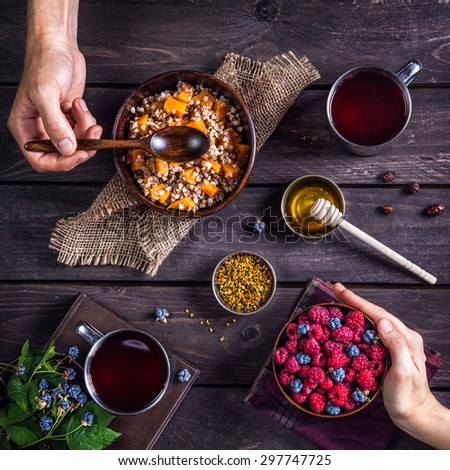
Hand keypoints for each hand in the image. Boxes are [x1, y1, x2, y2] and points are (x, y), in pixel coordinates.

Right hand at [7, 42, 101, 171]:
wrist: (58, 46)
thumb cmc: (45, 64)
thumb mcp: (46, 94)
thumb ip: (55, 124)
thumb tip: (66, 149)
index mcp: (25, 127)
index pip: (40, 160)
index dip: (60, 163)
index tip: (78, 155)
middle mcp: (39, 129)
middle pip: (62, 155)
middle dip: (80, 147)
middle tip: (92, 137)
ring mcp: (56, 124)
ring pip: (76, 143)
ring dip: (86, 132)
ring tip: (83, 111)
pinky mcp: (70, 117)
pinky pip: (83, 131)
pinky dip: (87, 121)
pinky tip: (80, 104)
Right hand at [333, 283, 438, 432]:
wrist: (415, 414)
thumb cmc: (408, 397)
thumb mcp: (403, 372)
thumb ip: (396, 346)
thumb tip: (382, 323)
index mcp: (406, 339)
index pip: (379, 314)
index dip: (359, 302)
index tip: (342, 292)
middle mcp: (401, 337)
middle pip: (375, 313)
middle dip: (355, 301)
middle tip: (336, 291)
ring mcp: (395, 343)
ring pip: (372, 321)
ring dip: (356, 310)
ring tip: (340, 301)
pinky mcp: (388, 350)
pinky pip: (371, 332)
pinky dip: (358, 323)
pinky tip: (349, 323)